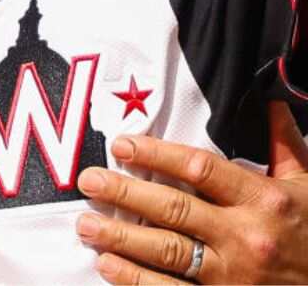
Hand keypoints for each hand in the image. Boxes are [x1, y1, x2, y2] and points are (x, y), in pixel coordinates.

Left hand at [73, 102, 307, 283]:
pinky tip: (108, 267)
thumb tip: (269, 103)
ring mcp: (235, 277)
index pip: (199, 168)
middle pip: (174, 209)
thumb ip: (284, 146)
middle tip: (88, 181)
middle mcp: (246, 237)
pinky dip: (137, 281)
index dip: (156, 155)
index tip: (120, 145)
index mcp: (266, 199)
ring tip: (85, 225)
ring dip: (121, 239)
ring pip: (166, 253)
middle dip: (125, 194)